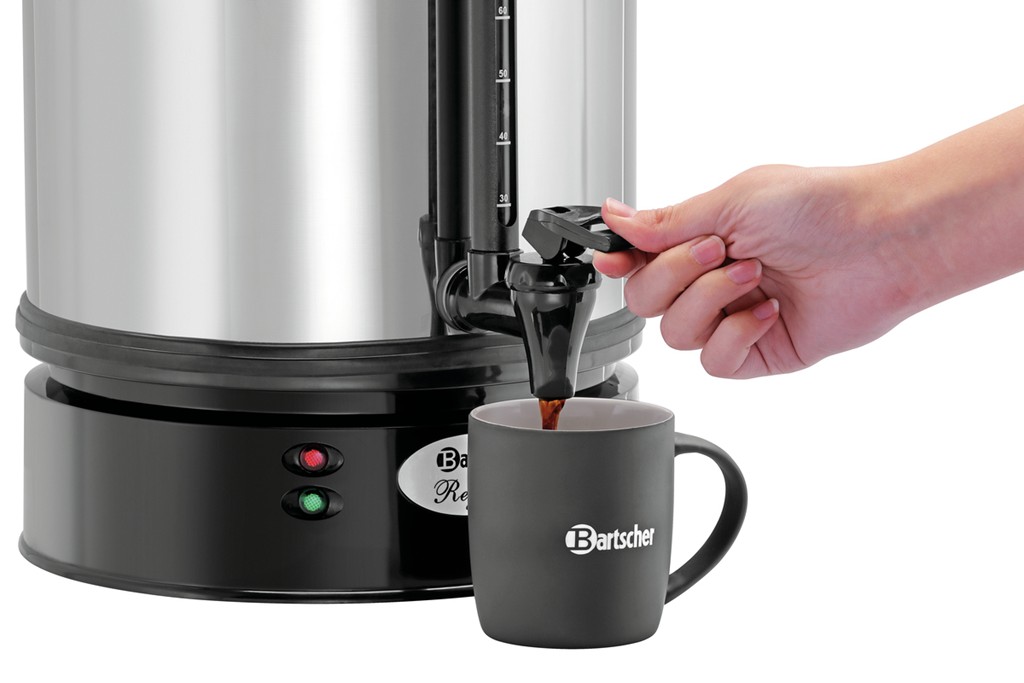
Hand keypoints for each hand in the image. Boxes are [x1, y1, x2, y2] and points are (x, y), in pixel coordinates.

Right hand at [594, 164, 918, 377]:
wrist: (881, 242)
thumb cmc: (821, 208)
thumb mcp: (731, 200)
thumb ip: (665, 221)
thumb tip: (615, 216)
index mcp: (700, 237)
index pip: (637, 259)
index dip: (618, 262)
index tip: (612, 258)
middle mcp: (711, 280)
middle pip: (643, 301)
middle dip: (675, 274)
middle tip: (718, 250)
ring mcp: (732, 317)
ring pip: (674, 334)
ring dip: (710, 300)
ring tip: (755, 276)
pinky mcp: (757, 351)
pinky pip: (714, 362)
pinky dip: (735, 335)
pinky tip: (768, 311)